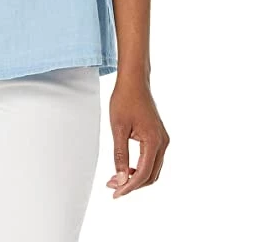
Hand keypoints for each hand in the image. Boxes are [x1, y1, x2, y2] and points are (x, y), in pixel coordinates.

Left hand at [106, 78, 169, 197]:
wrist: (134, 81)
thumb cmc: (125, 99)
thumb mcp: (118, 128)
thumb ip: (120, 155)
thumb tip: (120, 178)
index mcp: (154, 141)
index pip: (143, 174)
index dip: (128, 187)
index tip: (115, 193)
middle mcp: (162, 142)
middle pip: (150, 176)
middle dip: (132, 184)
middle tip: (113, 186)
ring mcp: (162, 140)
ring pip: (152, 169)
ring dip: (136, 177)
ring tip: (117, 178)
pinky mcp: (158, 137)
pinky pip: (152, 160)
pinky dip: (140, 168)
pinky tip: (126, 168)